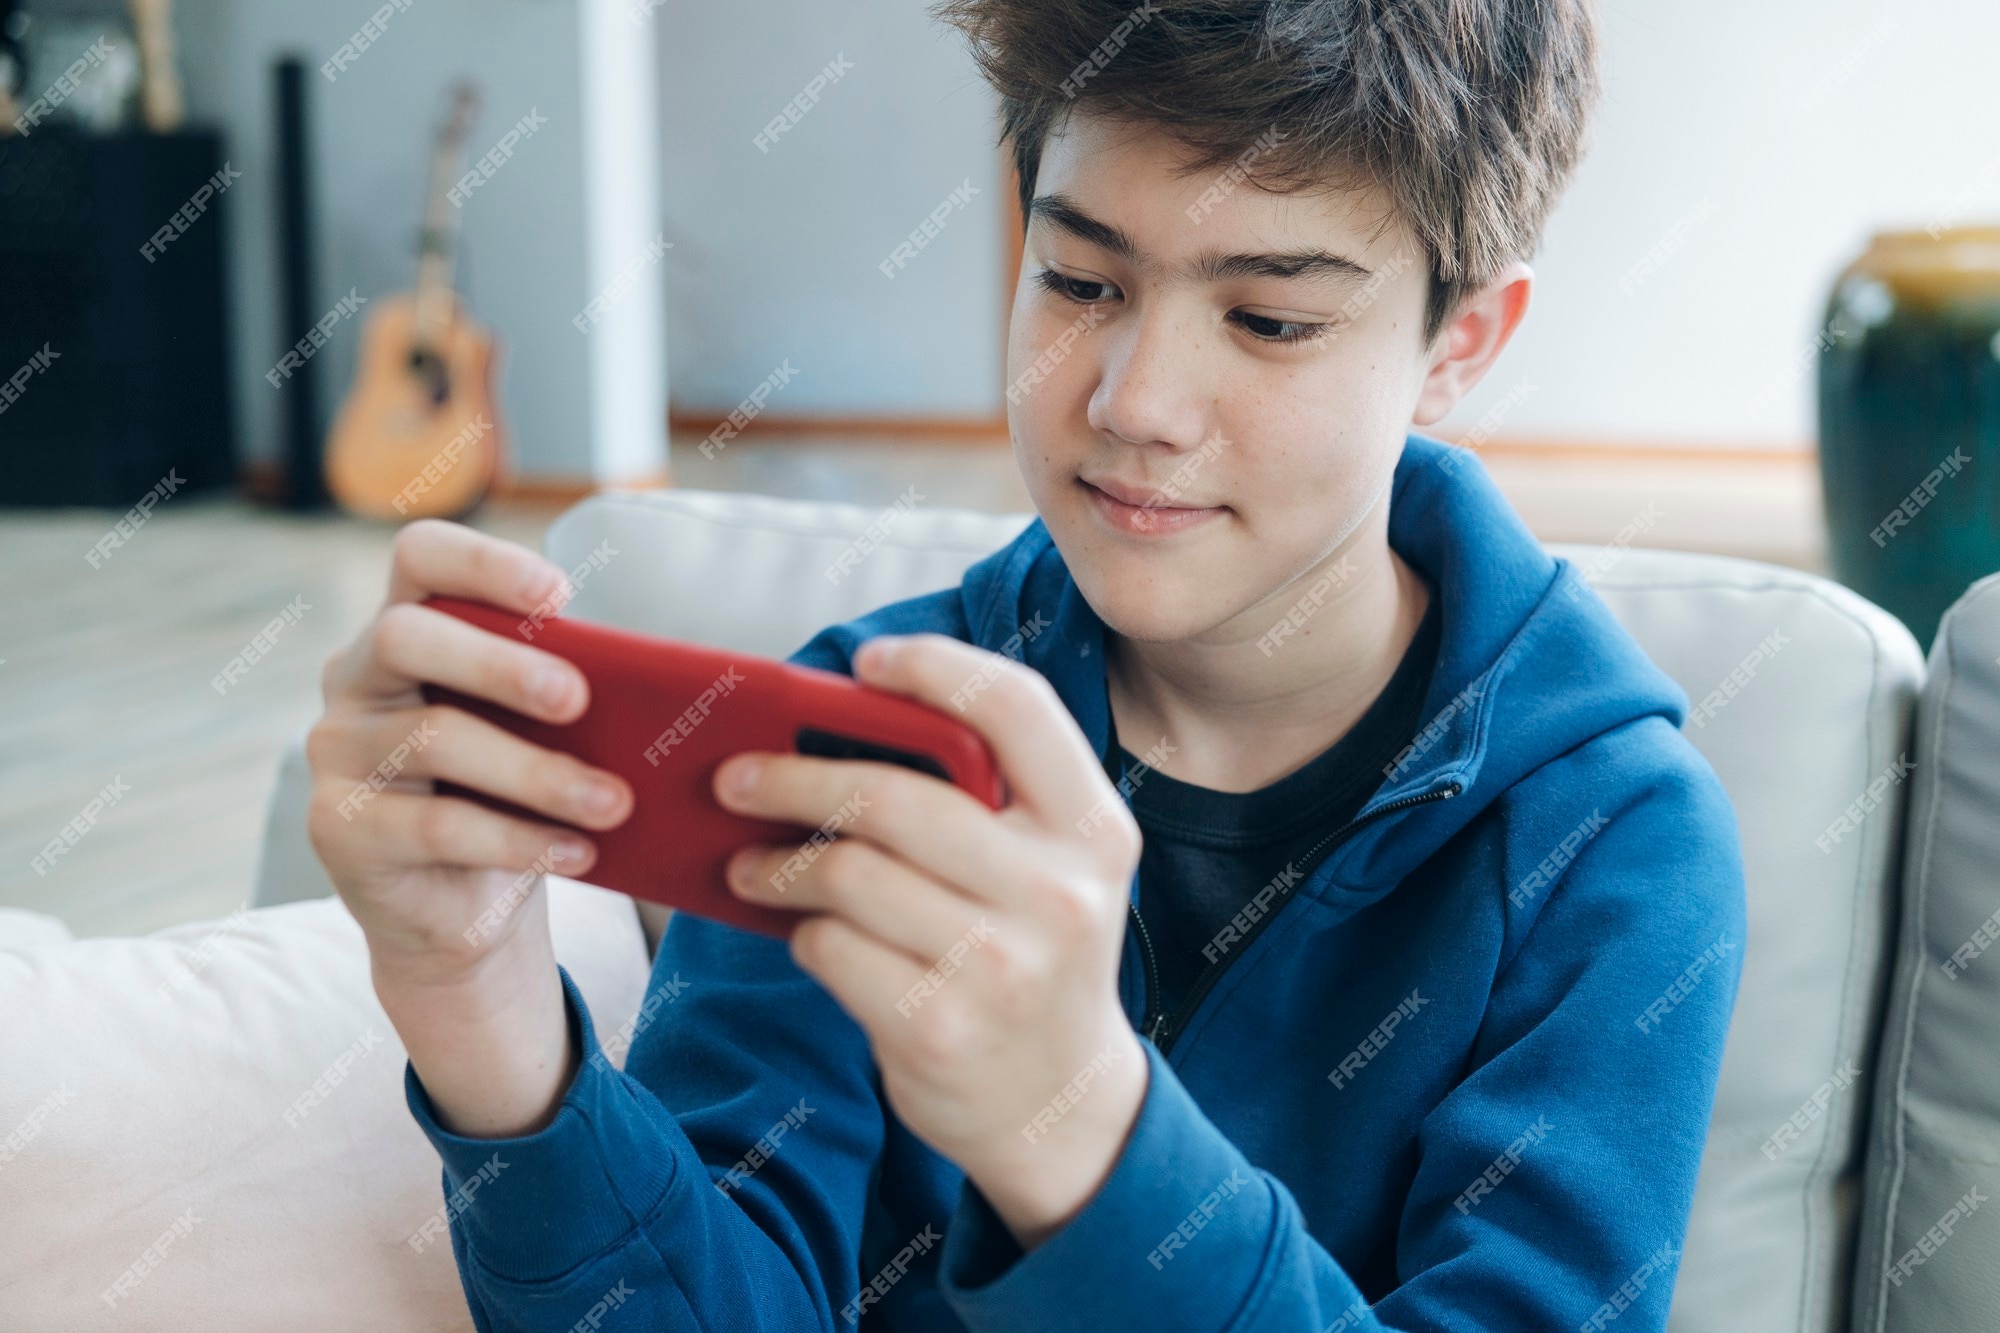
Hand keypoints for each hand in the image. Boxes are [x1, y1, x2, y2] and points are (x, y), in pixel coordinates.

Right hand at [304, 520, 635, 1135]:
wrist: (459, 912)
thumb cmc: (509, 796)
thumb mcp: (536, 732)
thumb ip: (561, 689)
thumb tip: (656, 681)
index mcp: (407, 629)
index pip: (419, 557)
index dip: (484, 562)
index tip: (561, 596)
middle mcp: (355, 679)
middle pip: (405, 635)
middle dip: (500, 663)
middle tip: (579, 699)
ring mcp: (337, 753)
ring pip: (435, 739)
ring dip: (537, 773)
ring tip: (614, 803)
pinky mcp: (340, 828)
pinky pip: (437, 827)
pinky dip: (521, 840)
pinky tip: (579, 852)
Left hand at [716, 633, 1148, 1248]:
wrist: (1058, 1103)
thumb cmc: (1030, 953)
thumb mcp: (1048, 867)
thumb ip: (986, 799)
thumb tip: (834, 725)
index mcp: (1091, 827)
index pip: (1014, 708)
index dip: (933, 667)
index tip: (863, 664)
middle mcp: (1058, 891)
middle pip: (895, 796)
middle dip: (794, 778)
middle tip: (735, 777)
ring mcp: (1001, 965)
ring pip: (848, 873)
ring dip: (776, 863)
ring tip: (748, 863)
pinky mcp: (937, 1026)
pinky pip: (829, 946)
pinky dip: (799, 932)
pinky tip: (800, 930)